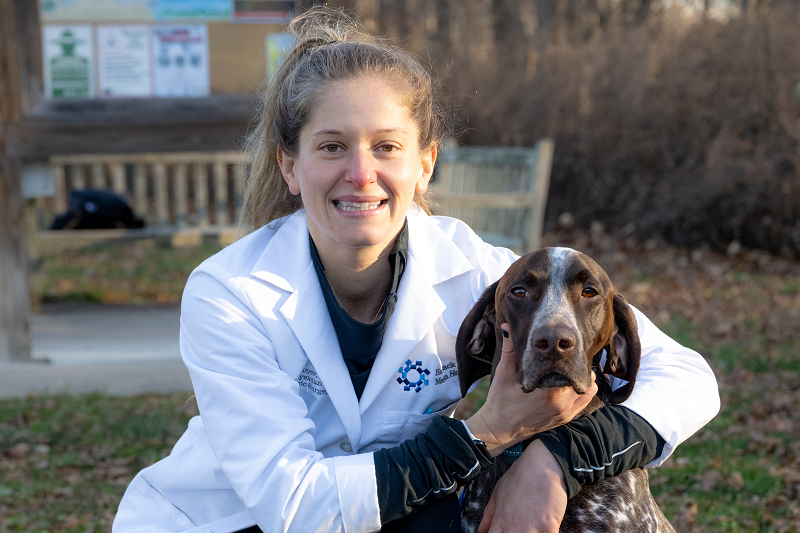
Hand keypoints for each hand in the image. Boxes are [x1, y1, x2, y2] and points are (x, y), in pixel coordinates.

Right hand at [465, 324, 597, 454]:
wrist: (499, 428)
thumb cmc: (501, 399)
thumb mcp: (504, 371)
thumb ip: (509, 348)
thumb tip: (507, 326)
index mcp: (549, 389)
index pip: (573, 367)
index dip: (573, 355)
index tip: (568, 348)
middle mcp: (562, 402)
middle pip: (585, 376)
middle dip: (579, 365)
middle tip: (572, 356)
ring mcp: (565, 412)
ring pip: (589, 390)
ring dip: (584, 379)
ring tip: (573, 370)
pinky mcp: (565, 419)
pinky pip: (584, 403)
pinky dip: (584, 392)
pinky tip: (574, 384)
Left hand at [478, 440, 566, 532]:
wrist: (543, 465)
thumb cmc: (520, 476)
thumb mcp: (497, 492)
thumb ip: (488, 514)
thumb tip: (481, 530)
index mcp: (500, 521)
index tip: (501, 532)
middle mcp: (513, 528)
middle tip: (517, 527)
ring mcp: (531, 531)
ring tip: (530, 526)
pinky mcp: (549, 529)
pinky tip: (543, 527)